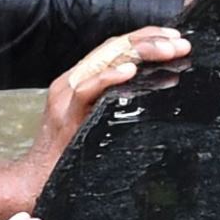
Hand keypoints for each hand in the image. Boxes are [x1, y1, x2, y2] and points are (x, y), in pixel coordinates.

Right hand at [15, 25, 189, 197]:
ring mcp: (66, 97)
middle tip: (182, 44)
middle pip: (114, 47)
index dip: (148, 37)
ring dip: (140, 52)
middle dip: (151, 40)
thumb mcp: (101, 121)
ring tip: (168, 51)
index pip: (117, 47)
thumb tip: (159, 92)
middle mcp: (72, 82)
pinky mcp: (64, 115)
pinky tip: (131, 72)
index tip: (177, 38)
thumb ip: (120, 102)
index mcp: (81, 79)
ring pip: (103, 60)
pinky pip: (86, 89)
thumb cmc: (73, 158)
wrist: (36, 182)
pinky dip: (109, 77)